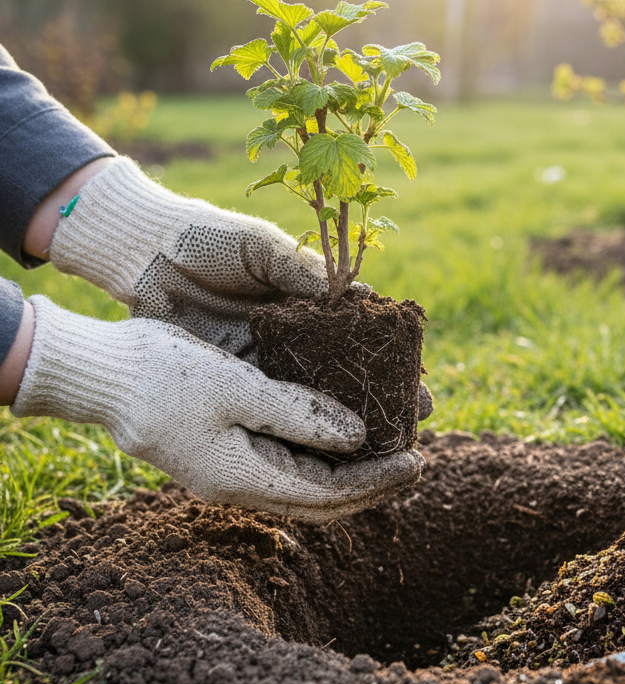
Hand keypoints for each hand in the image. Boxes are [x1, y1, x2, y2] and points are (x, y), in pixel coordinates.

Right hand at [12, 296, 423, 520]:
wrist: (102, 373)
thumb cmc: (163, 374)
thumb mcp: (237, 387)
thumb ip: (298, 413)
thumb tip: (358, 436)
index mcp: (243, 478)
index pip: (329, 495)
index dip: (377, 481)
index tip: (418, 460)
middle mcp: (241, 484)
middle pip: (323, 502)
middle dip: (374, 486)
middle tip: (417, 463)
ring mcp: (233, 470)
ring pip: (308, 486)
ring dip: (353, 474)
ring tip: (392, 450)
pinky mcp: (228, 449)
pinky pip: (290, 464)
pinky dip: (324, 456)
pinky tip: (344, 434)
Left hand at [44, 157, 433, 421]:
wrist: (144, 253)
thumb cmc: (208, 238)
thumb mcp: (262, 247)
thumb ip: (305, 271)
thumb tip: (363, 298)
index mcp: (307, 300)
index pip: (361, 334)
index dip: (392, 356)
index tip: (421, 376)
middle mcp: (293, 335)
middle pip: (347, 372)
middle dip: (382, 396)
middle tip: (415, 419)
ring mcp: (264, 360)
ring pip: (316, 396)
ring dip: (349, 420)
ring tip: (385, 444)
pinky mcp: (233, 378)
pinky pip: (272, 405)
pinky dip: (301, 424)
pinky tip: (331, 445)